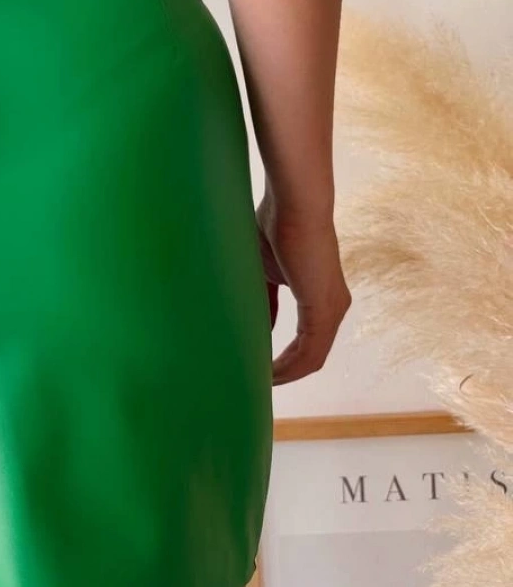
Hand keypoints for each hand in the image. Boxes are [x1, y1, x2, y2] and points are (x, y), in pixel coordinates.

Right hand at [255, 191, 351, 385]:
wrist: (295, 204)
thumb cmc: (277, 225)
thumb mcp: (264, 270)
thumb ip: (263, 299)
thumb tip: (258, 325)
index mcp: (320, 295)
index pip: (305, 338)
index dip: (282, 357)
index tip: (256, 365)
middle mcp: (333, 306)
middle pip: (310, 355)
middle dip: (284, 372)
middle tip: (254, 382)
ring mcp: (332, 309)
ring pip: (311, 359)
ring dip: (285, 374)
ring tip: (258, 383)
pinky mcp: (324, 310)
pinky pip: (309, 353)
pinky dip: (289, 368)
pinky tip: (268, 374)